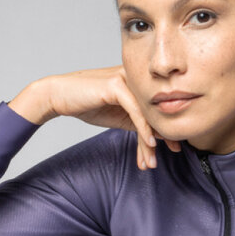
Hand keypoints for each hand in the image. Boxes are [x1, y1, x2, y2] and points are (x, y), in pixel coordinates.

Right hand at [10, 67, 181, 170]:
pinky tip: (151, 143)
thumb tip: (159, 136)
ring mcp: (126, 78)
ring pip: (147, 112)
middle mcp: (135, 77)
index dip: (167, 126)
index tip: (176, 146)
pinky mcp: (116, 85)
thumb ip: (137, 122)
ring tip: (153, 159)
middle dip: (166, 133)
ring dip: (152, 139)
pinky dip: (144, 129)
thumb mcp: (118, 116)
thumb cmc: (87, 104)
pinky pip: (136, 111)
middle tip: (176, 151)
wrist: (58, 96)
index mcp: (138, 82)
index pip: (158, 106)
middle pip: (156, 108)